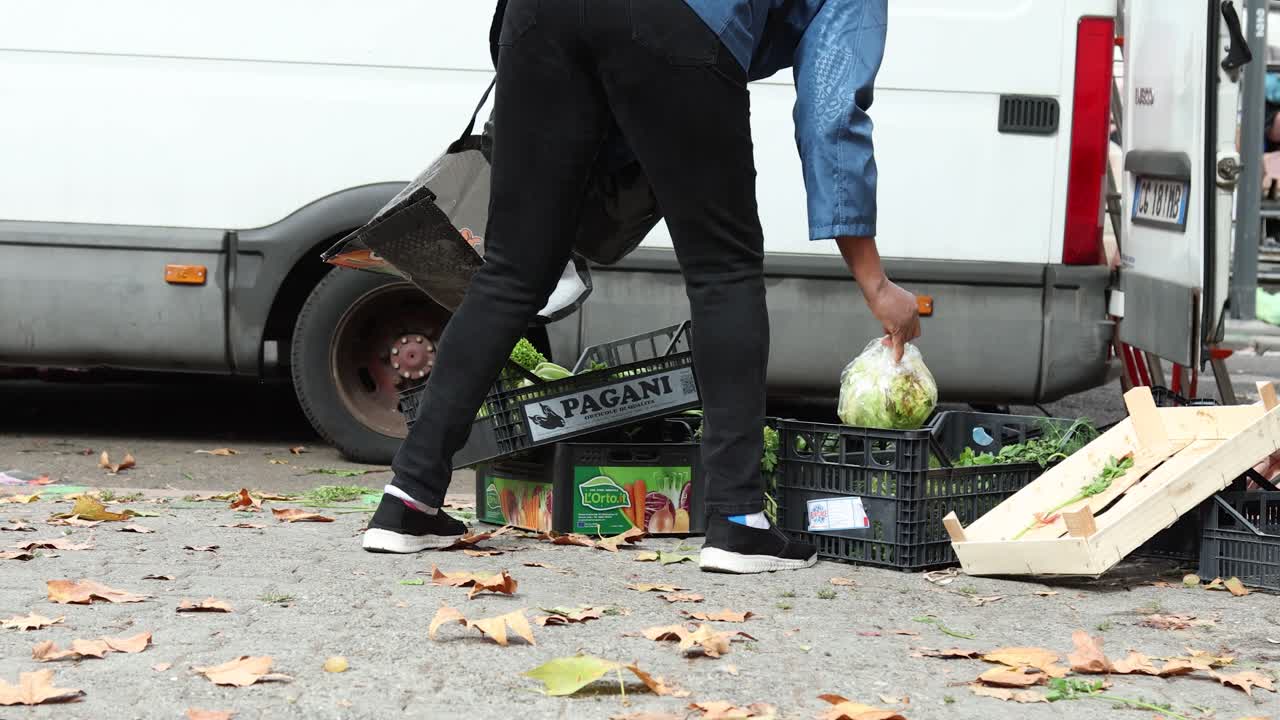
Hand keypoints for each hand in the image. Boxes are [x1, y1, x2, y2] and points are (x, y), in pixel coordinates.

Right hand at [834, 236, 922, 361]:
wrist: (876, 287)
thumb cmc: (879, 290)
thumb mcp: (890, 298)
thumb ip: (894, 309)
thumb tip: (888, 319)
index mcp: (913, 304)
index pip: (913, 323)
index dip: (904, 329)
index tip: (894, 331)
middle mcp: (913, 313)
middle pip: (912, 332)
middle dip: (900, 337)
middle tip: (887, 338)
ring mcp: (907, 321)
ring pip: (904, 338)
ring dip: (894, 342)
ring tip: (885, 341)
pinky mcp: (898, 327)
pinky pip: (899, 343)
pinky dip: (898, 352)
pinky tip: (895, 359)